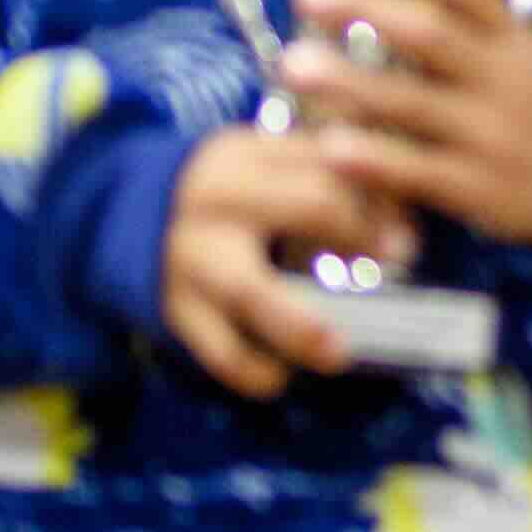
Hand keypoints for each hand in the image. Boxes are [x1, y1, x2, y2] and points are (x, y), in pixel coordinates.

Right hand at [162, 124, 414, 399]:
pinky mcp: (172, 308)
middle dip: (362, 235)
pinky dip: (252, 371)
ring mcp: (190, 256)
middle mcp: (217, 199)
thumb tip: (404, 217)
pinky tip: (281, 377)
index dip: (381, 193)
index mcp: (247, 153)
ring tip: (339, 354)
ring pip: (252, 292)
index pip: (331, 163)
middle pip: (309, 207)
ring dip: (300, 326)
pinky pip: (217, 350)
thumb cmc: (227, 196)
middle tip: (404, 260)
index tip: (411, 225)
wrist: (120, 217)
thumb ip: (324, 176)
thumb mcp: (264, 165)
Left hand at [287, 0, 531, 249]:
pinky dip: (374, 160)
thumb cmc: (525, 99)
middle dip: (368, 8)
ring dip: (350, 82)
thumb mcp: (510, 45)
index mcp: (512, 36)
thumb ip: (454, 4)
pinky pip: (420, 174)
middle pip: (434, 34)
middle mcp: (505, 78)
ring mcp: (493, 136)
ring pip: (416, 104)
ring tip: (293, 65)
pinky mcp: (481, 192)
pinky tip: (329, 147)